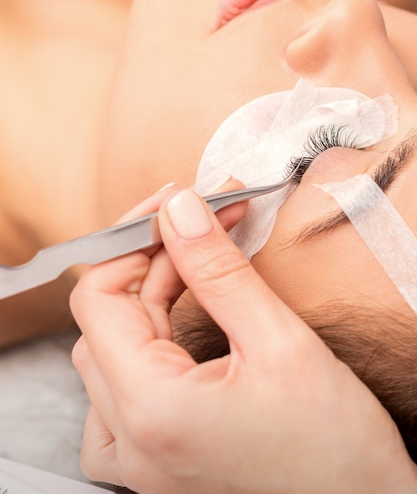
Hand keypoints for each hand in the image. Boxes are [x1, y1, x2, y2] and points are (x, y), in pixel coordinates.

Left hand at [70, 184, 416, 493]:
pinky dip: (138, 349)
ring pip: (107, 353)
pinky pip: (113, 398)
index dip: (135, 242)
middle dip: (154, 261)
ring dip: (147, 300)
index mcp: (151, 408)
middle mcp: (131, 440)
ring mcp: (138, 458)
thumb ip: (218, 271)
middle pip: (106, 321)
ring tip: (196, 269)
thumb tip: (179, 211)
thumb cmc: (334, 445)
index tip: (177, 208)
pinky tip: (168, 333)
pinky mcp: (155, 461)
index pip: (99, 297)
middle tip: (205, 226)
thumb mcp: (279, 341)